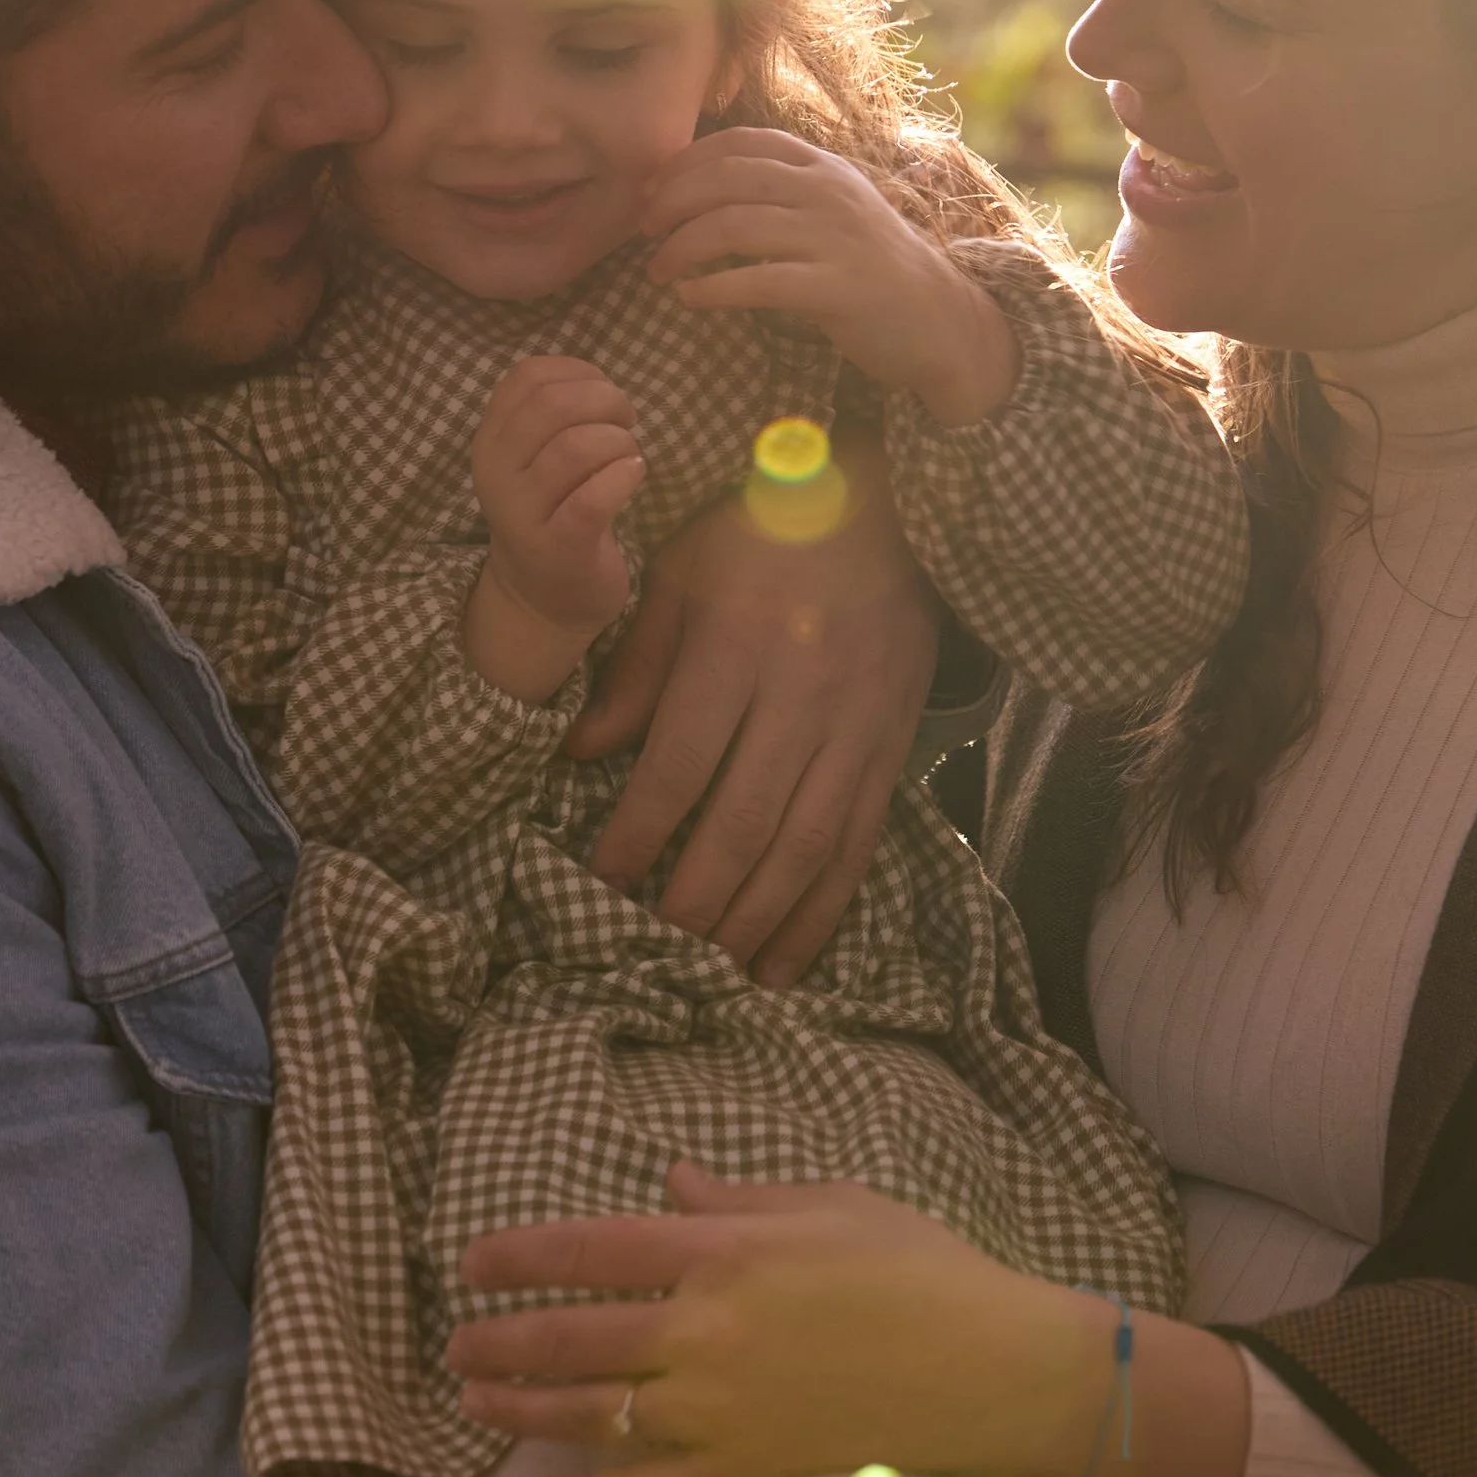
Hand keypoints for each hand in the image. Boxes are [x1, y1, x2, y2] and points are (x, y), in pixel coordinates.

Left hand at [449, 1166, 1122, 1476]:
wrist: (991, 1370)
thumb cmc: (922, 1270)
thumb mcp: (831, 1204)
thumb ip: (737, 1197)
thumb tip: (669, 1179)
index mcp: (725, 1252)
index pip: (589, 1249)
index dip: (517, 1257)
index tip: (472, 1264)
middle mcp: (704, 1332)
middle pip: (570, 1337)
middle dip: (500, 1342)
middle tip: (456, 1346)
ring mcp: (719, 1409)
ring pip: (589, 1414)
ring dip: (520, 1412)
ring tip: (475, 1405)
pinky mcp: (742, 1472)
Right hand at [464, 355, 643, 701]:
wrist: (540, 600)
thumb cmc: (551, 515)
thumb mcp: (534, 458)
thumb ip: (553, 414)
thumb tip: (597, 380)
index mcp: (491, 440)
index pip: (528, 376)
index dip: (579, 373)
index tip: (602, 395)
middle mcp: (497, 472)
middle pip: (554, 405)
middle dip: (606, 401)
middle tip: (626, 423)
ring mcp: (524, 513)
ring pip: (577, 447)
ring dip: (619, 442)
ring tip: (628, 456)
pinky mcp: (558, 547)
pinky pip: (593, 499)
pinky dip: (624, 476)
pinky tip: (634, 475)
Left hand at [571, 433, 935, 983]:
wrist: (886, 508)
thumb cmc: (759, 535)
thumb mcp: (679, 573)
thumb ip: (636, 666)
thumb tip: (584, 753)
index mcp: (739, 644)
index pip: (682, 760)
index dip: (639, 831)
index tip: (604, 880)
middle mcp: (803, 693)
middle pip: (746, 819)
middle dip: (697, 896)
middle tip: (655, 945)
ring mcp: (858, 727)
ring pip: (807, 846)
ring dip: (757, 919)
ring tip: (713, 968)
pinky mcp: (893, 750)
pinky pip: (859, 847)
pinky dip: (822, 914)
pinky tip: (784, 963)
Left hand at [643, 130, 1020, 427]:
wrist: (940, 321)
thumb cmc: (872, 269)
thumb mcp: (834, 212)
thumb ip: (783, 193)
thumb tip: (700, 190)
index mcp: (823, 166)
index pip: (741, 143)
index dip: (686, 162)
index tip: (652, 189)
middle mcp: (827, 192)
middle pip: (727, 179)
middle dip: (672, 202)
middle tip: (643, 231)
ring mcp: (834, 238)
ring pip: (733, 225)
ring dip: (681, 248)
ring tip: (657, 270)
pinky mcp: (835, 289)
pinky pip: (757, 281)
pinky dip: (712, 289)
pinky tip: (690, 299)